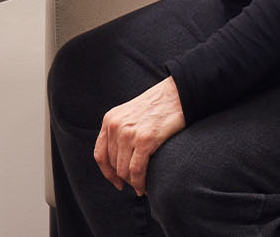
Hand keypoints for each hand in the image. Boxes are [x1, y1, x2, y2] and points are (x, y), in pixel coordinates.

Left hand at [95, 77, 185, 195]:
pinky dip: (140, 182)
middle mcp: (115, 126)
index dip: (107, 172)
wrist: (179, 92)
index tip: (116, 182)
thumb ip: (121, 130)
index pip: (100, 154)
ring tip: (141, 186)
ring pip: (124, 170)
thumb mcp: (131, 113)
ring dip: (133, 183)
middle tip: (135, 184)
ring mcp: (129, 133)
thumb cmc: (160, 104)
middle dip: (124, 178)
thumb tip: (120, 158)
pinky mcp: (145, 140)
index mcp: (110, 119)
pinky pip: (137, 170)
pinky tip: (145, 187)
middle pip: (113, 164)